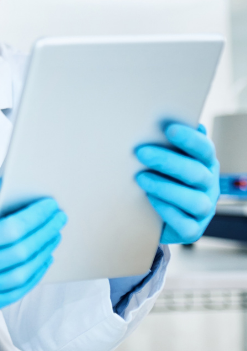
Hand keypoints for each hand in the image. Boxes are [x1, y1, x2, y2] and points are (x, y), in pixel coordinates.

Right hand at [0, 177, 66, 316]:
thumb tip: (0, 181)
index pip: (9, 230)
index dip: (34, 216)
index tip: (50, 204)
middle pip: (21, 252)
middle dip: (45, 232)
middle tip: (60, 217)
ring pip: (22, 274)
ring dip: (44, 253)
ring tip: (55, 234)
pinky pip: (18, 291)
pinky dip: (35, 274)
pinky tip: (44, 257)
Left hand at [135, 123, 219, 244]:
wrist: (155, 214)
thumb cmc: (162, 177)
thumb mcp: (166, 160)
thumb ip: (167, 143)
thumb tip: (162, 120)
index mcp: (206, 164)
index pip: (204, 150)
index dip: (190, 139)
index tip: (169, 129)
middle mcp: (209, 186)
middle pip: (197, 173)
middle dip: (168, 161)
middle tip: (141, 152)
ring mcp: (204, 210)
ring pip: (194, 200)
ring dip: (166, 188)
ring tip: (140, 178)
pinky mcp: (193, 230)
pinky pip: (185, 224)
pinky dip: (167, 211)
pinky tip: (150, 199)